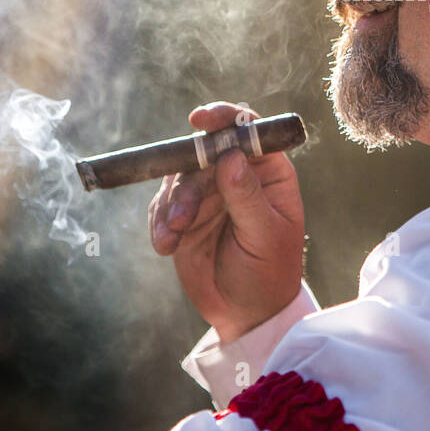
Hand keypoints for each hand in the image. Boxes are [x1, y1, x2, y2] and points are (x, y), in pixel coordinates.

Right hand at [148, 102, 305, 344]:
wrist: (246, 313)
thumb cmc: (269, 272)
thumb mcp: (265, 236)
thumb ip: (247, 197)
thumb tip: (230, 157)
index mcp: (268, 172)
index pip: (248, 130)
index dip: (225, 117)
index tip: (200, 120)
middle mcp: (236, 175)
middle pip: (203, 153)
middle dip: (187, 182)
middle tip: (181, 216)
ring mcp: (208, 194)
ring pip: (178, 178)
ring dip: (171, 206)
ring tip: (173, 236)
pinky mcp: (184, 215)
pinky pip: (163, 206)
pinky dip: (159, 223)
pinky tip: (165, 246)